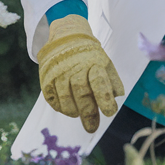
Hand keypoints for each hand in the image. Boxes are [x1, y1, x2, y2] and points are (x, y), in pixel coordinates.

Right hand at [36, 15, 124, 132]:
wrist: (66, 37)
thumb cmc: (89, 55)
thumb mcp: (104, 62)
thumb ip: (112, 80)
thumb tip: (117, 97)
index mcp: (93, 62)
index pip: (99, 82)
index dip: (105, 98)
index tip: (110, 112)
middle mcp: (74, 67)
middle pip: (81, 93)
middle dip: (88, 113)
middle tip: (92, 128)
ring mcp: (58, 73)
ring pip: (65, 98)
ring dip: (73, 111)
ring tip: (79, 115)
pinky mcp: (46, 78)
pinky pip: (52, 98)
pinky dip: (60, 107)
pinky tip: (68, 109)